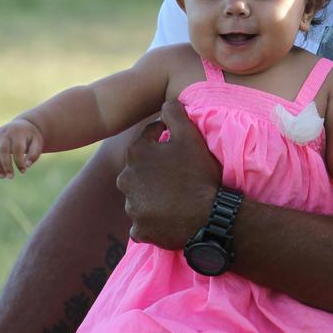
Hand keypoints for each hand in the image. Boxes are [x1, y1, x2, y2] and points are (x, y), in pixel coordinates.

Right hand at [0, 118, 43, 177]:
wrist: (21, 126)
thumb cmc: (30, 137)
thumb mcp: (37, 142)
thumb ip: (34, 154)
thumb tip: (26, 166)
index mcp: (19, 132)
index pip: (17, 148)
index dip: (19, 161)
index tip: (24, 171)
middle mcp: (5, 132)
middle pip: (3, 150)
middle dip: (6, 165)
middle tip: (10, 177)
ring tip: (3, 176)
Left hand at [116, 99, 220, 248]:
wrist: (207, 216)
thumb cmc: (198, 172)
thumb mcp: (190, 135)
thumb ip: (174, 112)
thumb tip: (166, 102)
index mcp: (136, 153)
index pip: (148, 137)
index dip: (165, 138)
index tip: (179, 146)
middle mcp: (126, 179)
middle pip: (141, 167)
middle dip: (155, 167)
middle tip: (178, 171)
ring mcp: (130, 207)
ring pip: (139, 194)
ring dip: (152, 192)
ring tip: (175, 194)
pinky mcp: (138, 230)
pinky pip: (142, 219)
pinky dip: (152, 217)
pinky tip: (169, 214)